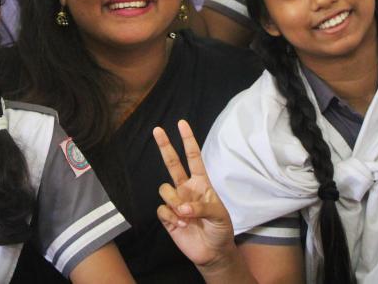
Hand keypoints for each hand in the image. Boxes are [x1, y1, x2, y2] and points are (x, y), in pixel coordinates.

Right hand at [153, 120, 235, 269]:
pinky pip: (161, 209)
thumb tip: (181, 208)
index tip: (182, 124)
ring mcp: (175, 202)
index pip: (193, 157)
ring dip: (174, 201)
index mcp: (201, 183)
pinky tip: (180, 225)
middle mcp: (186, 188)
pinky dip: (170, 217)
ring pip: (165, 189)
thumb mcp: (219, 215)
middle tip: (157, 129)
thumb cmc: (220, 229)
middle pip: (172, 163)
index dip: (188, 140)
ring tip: (185, 216)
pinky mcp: (167, 216)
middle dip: (165, 146)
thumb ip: (201, 208)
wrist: (212, 252)